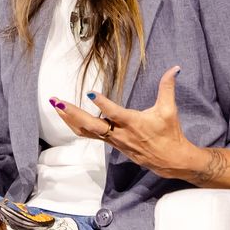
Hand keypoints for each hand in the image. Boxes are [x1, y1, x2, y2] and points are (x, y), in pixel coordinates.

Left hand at [49, 66, 199, 179]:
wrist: (169, 160)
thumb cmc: (169, 134)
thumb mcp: (169, 110)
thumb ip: (167, 88)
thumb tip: (174, 68)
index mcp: (133, 123)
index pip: (114, 113)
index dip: (102, 103)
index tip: (90, 93)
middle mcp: (119, 133)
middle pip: (92, 125)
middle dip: (73, 113)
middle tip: (58, 102)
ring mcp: (113, 140)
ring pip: (86, 131)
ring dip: (70, 119)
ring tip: (56, 106)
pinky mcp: (110, 143)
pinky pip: (89, 135)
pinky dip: (76, 126)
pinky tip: (66, 118)